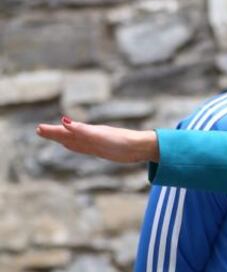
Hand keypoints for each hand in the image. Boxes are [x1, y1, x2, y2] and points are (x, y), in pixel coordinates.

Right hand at [36, 117, 158, 163]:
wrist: (141, 147)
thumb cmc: (122, 141)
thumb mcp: (99, 136)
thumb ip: (82, 130)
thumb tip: (64, 122)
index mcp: (88, 132)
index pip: (66, 131)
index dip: (53, 131)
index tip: (39, 129)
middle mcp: (90, 136)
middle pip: (68, 135)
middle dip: (54, 133)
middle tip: (39, 130)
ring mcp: (96, 143)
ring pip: (75, 140)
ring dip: (62, 138)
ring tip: (51, 135)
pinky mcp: (102, 149)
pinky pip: (84, 147)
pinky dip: (74, 146)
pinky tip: (72, 145)